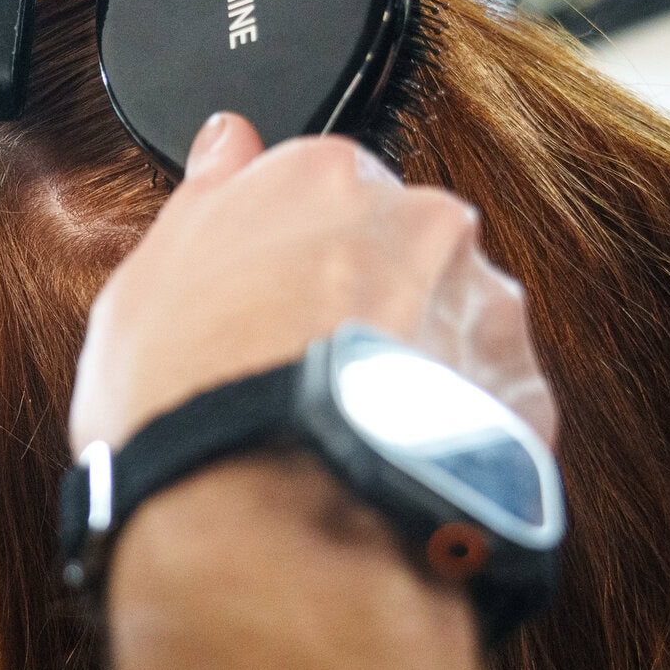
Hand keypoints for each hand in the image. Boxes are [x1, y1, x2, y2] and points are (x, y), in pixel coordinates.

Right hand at [70, 112, 555, 453]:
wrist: (265, 527)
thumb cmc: (189, 404)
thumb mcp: (146, 282)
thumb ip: (204, 196)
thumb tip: (228, 141)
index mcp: (325, 175)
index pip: (323, 188)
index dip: (293, 256)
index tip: (272, 302)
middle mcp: (421, 221)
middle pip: (399, 247)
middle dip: (366, 300)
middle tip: (304, 369)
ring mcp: (481, 307)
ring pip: (451, 319)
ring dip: (416, 360)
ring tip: (349, 427)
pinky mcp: (524, 392)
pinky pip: (489, 398)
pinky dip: (453, 425)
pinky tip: (392, 460)